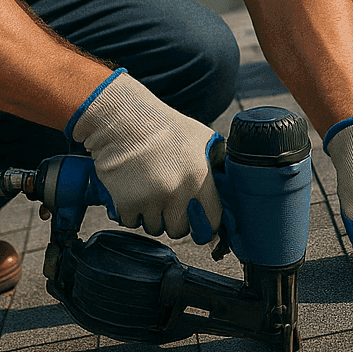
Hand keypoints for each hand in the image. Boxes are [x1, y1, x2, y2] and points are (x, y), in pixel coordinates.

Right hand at [67, 71, 222, 239]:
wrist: (125, 120)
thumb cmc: (163, 126)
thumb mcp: (202, 137)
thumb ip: (216, 161)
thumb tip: (228, 178)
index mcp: (200, 178)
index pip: (212, 222)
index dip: (205, 222)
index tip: (198, 218)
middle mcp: (177, 193)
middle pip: (180, 230)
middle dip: (174, 220)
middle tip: (167, 202)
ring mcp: (151, 200)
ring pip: (155, 228)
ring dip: (151, 217)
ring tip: (148, 193)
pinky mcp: (127, 204)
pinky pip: (132, 222)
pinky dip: (131, 213)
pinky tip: (132, 193)